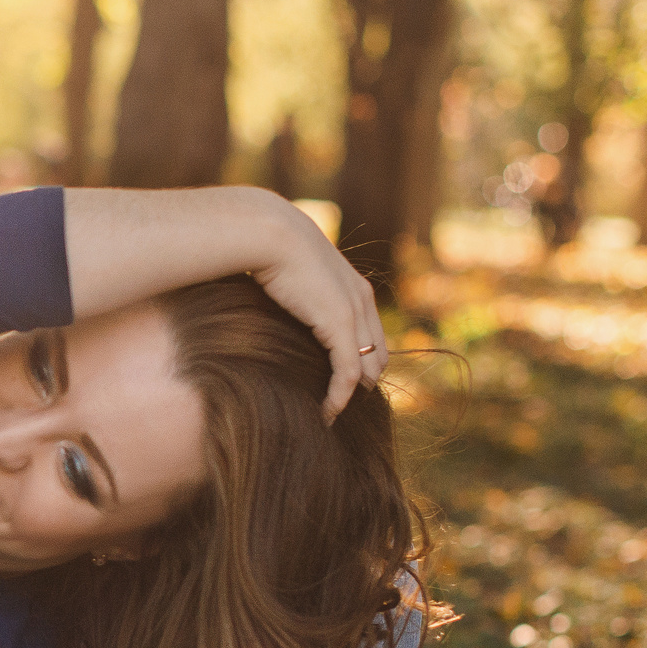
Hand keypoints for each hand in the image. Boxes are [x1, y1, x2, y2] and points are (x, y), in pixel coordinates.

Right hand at [245, 199, 387, 421]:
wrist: (269, 233)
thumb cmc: (269, 248)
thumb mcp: (292, 271)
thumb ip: (299, 290)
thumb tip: (279, 299)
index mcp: (356, 288)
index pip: (371, 336)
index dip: (361, 362)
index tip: (340, 384)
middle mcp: (362, 302)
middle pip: (377, 355)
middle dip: (362, 383)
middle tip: (339, 405)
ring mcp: (354, 313)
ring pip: (366, 367)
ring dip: (351, 395)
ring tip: (332, 414)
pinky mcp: (339, 326)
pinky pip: (346, 372)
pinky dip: (339, 396)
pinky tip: (326, 412)